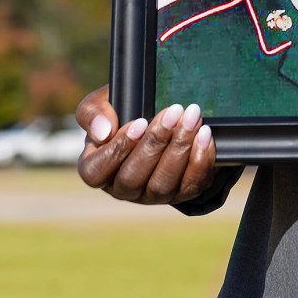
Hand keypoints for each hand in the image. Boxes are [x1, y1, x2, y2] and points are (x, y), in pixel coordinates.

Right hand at [75, 86, 217, 205]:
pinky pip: (190, 185)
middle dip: (156, 143)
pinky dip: (199, 160)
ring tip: (192, 118)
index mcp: (96, 169)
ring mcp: (151, 195)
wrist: (159, 112)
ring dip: (180, 149)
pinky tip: (204, 135)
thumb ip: (93, 112)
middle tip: (174, 112)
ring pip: (162, 185)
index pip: (96, 172)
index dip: (117, 150)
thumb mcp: (104, 102)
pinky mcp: (179, 193)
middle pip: (133, 178)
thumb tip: (103, 131)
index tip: (139, 123)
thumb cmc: (125, 109)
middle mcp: (122, 188)